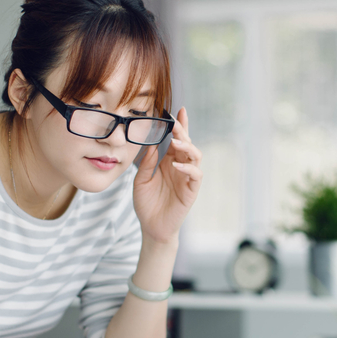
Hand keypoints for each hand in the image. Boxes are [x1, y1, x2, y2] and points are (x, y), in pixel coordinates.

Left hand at [133, 107, 201, 243]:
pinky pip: (195, 175)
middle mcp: (180, 167)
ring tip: (176, 142)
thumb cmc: (146, 204)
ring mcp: (187, 179)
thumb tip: (152, 145)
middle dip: (183, 132)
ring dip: (187, 147)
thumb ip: (146, 163)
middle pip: (187, 144)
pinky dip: (188, 168)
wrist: (151, 227)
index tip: (179, 110)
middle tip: (175, 123)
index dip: (180, 126)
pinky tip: (177, 165)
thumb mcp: (140, 180)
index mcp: (169, 162)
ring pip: (195, 156)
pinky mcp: (191, 191)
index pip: (177, 140)